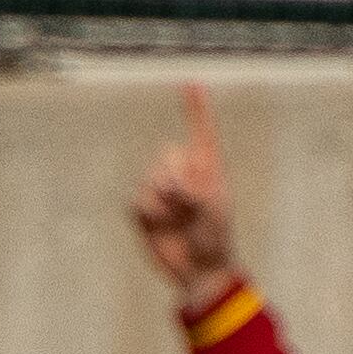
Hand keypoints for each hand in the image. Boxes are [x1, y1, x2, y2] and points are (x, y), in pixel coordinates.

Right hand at [129, 85, 241, 306]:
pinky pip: (137, 198)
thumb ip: (195, 188)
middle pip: (167, 155)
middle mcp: (184, 176)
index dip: (197, 110)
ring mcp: (162, 191)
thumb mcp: (214, 210)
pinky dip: (149, 212)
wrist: (198, 269)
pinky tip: (160, 226)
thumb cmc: (215, 240)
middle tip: (190, 205)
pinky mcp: (144, 207)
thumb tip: (171, 180)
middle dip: (176, 179)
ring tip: (179, 219)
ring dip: (164, 200)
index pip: (202, 134)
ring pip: (150, 177)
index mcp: (208, 172)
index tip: (192, 84)